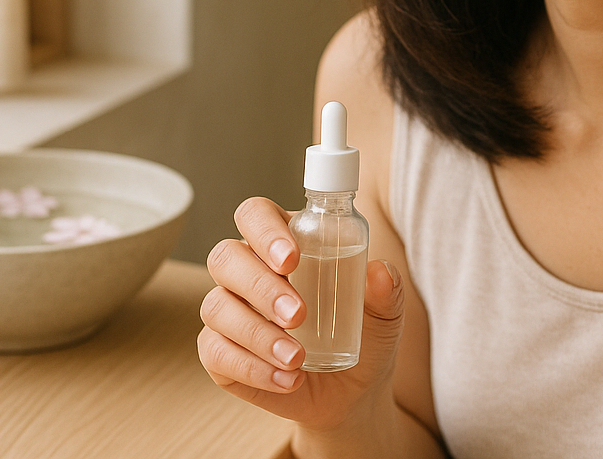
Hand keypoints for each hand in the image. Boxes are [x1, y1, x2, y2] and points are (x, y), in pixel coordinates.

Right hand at [198, 197, 404, 433]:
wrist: (353, 388)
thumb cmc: (364, 332)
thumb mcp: (384, 312)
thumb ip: (386, 290)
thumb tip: (380, 272)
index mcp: (285, 241)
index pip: (256, 215)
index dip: (265, 231)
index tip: (292, 260)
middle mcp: (249, 270)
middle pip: (226, 257)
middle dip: (260, 286)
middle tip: (299, 315)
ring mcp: (230, 310)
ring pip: (217, 307)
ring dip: (257, 333)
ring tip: (297, 358)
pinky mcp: (220, 352)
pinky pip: (215, 352)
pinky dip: (251, 367)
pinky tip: (286, 379)